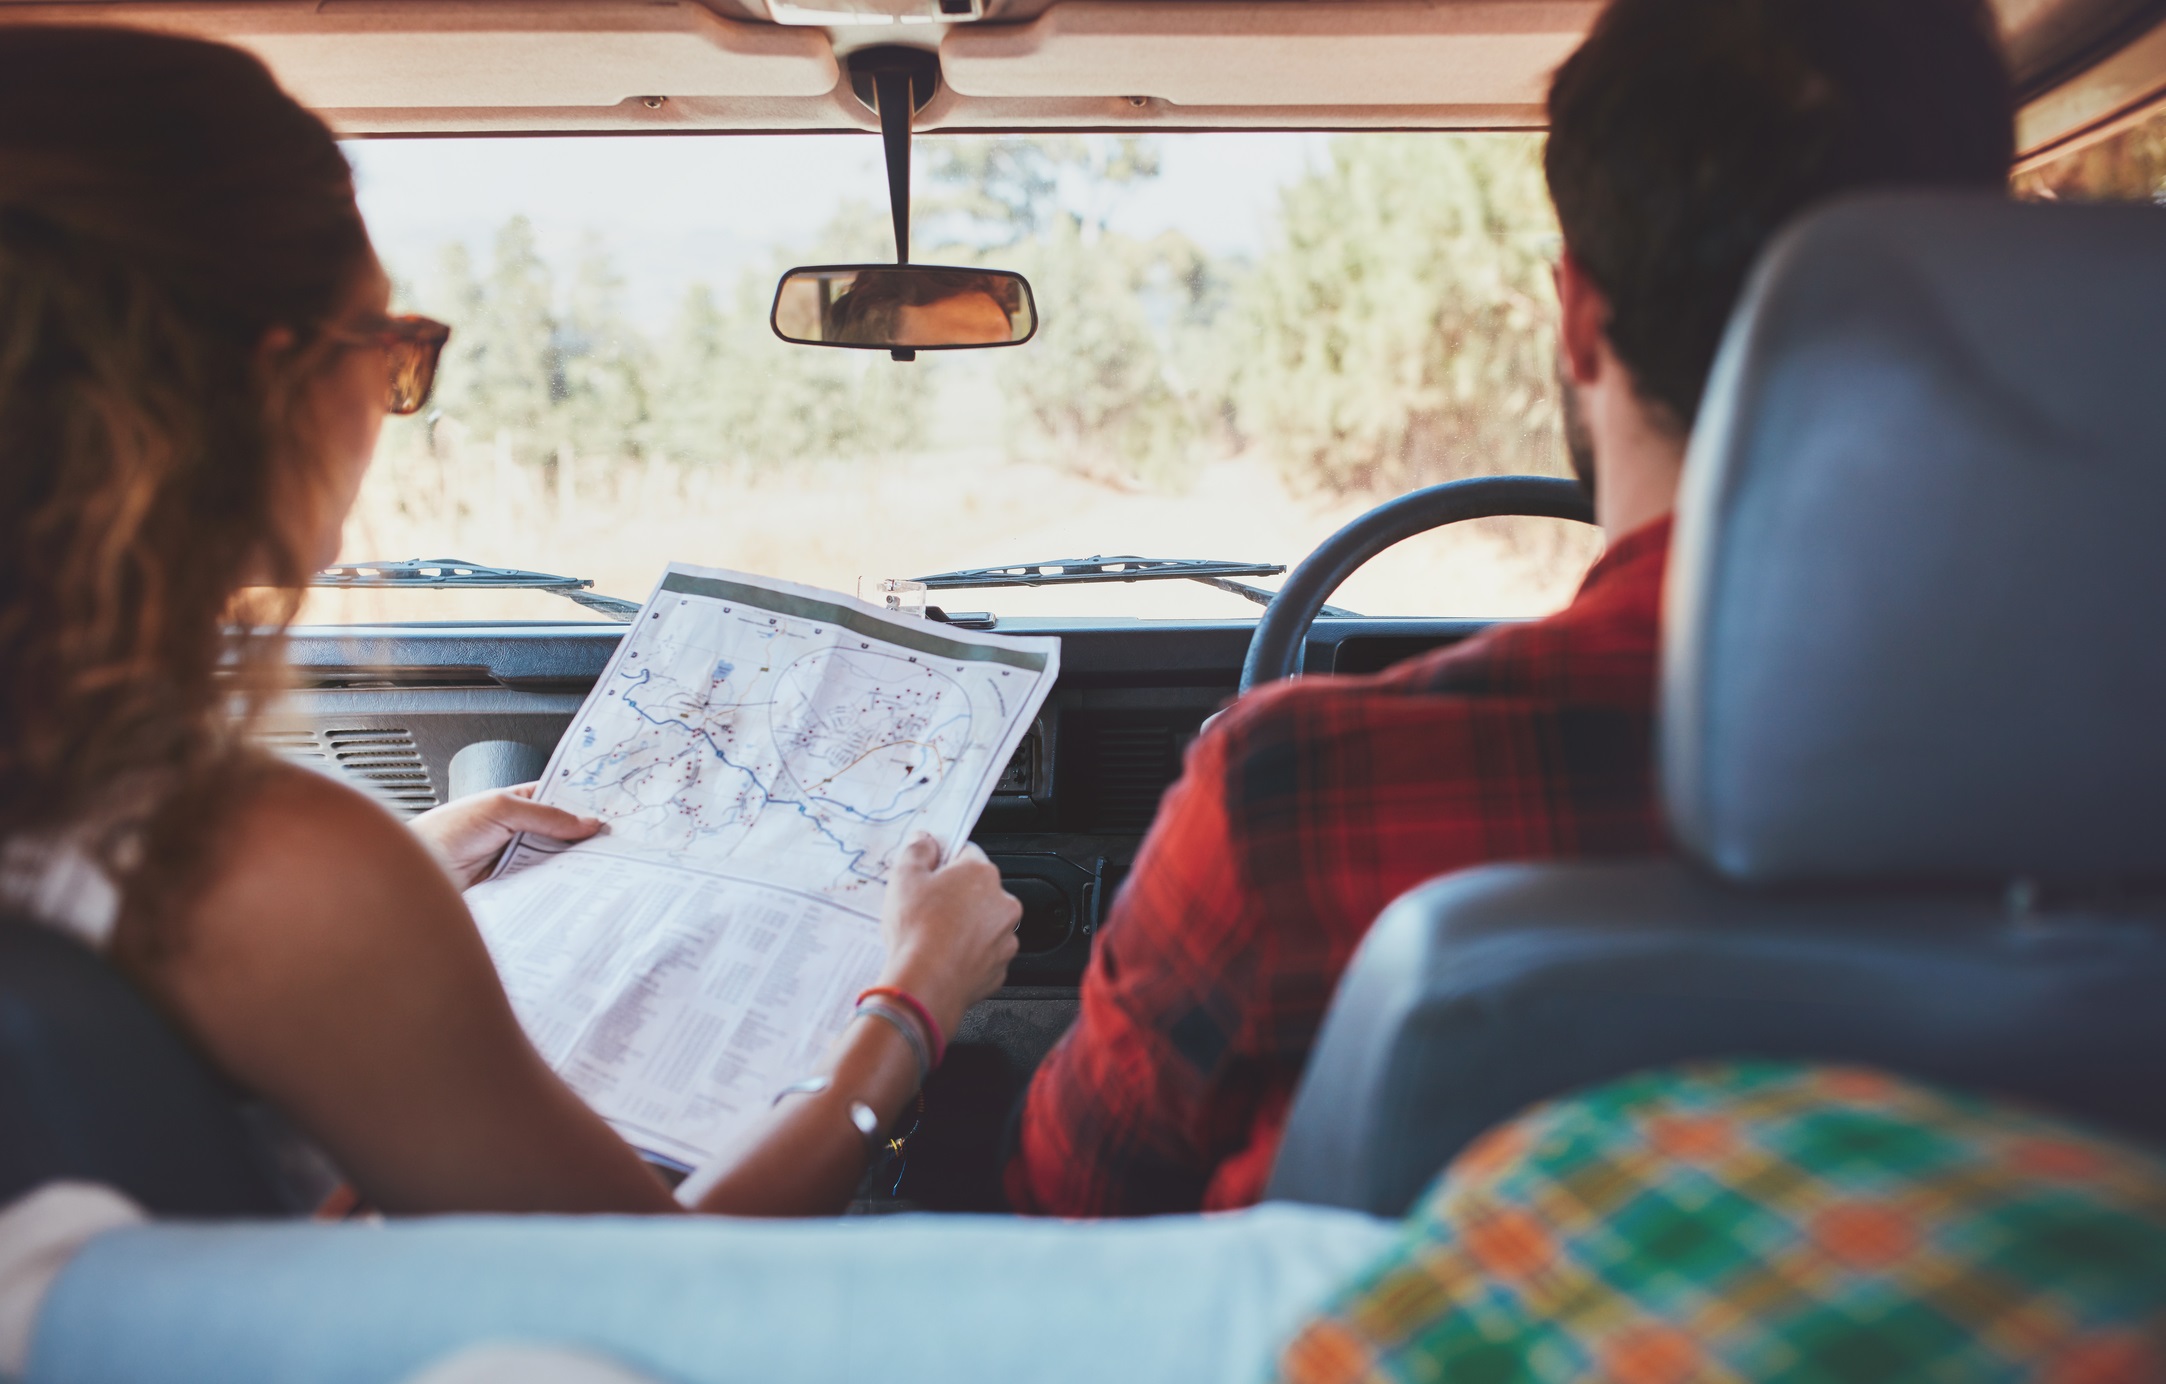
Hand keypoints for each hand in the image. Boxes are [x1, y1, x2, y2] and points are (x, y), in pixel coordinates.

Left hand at [408, 783, 601, 888]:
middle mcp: (519, 830)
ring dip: (573, 864)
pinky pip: (543, 884)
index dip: (583, 805)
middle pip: (563, 833)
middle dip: (585, 838)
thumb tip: (587, 822)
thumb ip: (546, 815)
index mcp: (517, 802)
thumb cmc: (446, 830)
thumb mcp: (501, 808)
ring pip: (556, 861)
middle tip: (615, 843)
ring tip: (603, 865)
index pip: (560, 799)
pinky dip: (558, 885)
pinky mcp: (514, 885)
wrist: (420, 870)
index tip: (613, 813)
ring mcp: (518, 859)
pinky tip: (575, 886)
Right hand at [876, 835, 1020, 1038]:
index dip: (944, 863)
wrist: (925, 983)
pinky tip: (945, 958)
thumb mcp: (904, 877)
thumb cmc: (917, 931)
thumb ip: (917, 850)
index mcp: (982, 874)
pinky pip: (983, 954)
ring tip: (934, 937)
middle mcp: (1002, 903)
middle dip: (955, 897)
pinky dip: (968, 955)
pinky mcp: (1000, 967)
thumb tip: (924, 840)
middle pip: (978, 890)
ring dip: (965, 927)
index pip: (966, 854)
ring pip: (983, 924)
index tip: (930, 876)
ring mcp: (1005, 937)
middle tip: (926, 910)